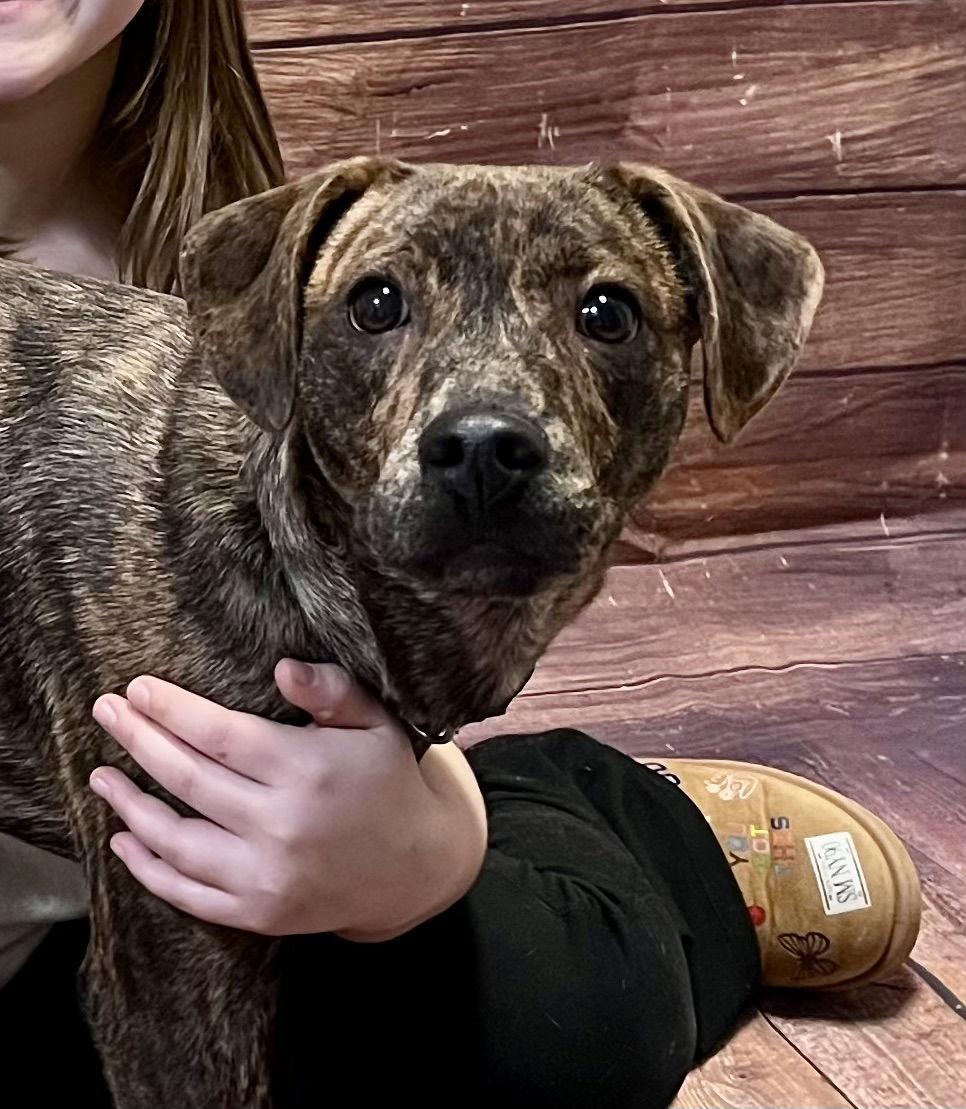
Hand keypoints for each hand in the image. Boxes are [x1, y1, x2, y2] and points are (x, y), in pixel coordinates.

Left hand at [89, 662, 487, 940]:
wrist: (414, 866)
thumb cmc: (388, 781)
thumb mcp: (377, 725)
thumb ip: (333, 692)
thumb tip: (282, 668)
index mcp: (308, 771)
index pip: (221, 734)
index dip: (173, 710)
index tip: (137, 690)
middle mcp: (282, 825)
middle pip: (189, 778)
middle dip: (138, 740)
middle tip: (105, 712)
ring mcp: (267, 876)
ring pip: (176, 839)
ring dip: (129, 805)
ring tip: (100, 776)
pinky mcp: (259, 913)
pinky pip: (188, 893)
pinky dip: (148, 868)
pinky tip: (124, 838)